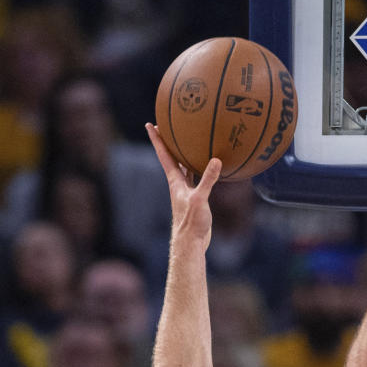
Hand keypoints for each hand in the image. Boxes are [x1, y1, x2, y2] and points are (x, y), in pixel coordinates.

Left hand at [146, 123, 221, 245]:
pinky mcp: (195, 198)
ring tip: (186, 139)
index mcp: (175, 181)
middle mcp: (178, 183)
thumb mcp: (200, 199)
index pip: (164, 155)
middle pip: (171, 157)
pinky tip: (207, 165)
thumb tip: (216, 160)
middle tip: (167, 125)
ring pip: (183, 166)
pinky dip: (199, 168)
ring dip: (183, 154)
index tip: (149, 124)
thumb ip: (208, 180)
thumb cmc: (191, 223)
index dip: (156, 139)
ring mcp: (186, 190)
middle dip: (168, 141)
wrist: (191, 242)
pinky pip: (196, 177)